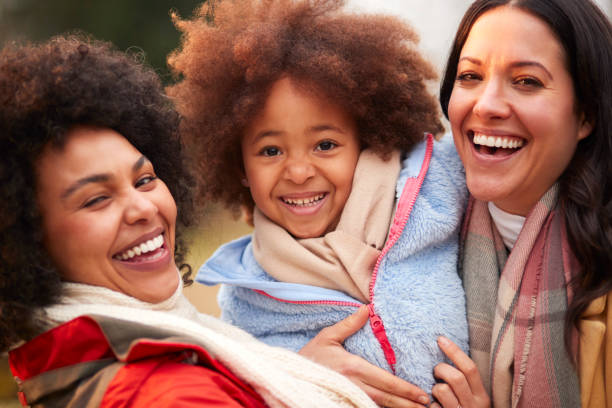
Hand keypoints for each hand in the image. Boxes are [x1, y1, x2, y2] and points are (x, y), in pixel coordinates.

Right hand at [299, 306, 429, 407]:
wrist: (289, 375)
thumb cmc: (310, 356)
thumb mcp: (328, 336)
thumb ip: (349, 324)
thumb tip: (367, 308)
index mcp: (353, 368)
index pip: (386, 381)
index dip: (406, 389)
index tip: (422, 393)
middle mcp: (353, 386)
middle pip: (387, 399)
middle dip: (408, 404)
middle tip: (427, 406)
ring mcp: (348, 398)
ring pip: (378, 407)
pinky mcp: (343, 403)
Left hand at [431, 337, 489, 407]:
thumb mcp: (472, 399)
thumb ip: (464, 382)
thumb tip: (448, 353)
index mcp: (482, 396)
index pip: (470, 368)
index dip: (454, 351)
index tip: (440, 339)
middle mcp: (474, 406)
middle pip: (455, 377)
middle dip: (441, 369)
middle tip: (436, 372)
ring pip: (442, 390)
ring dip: (434, 388)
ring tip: (435, 394)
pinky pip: (432, 406)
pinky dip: (429, 404)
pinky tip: (432, 407)